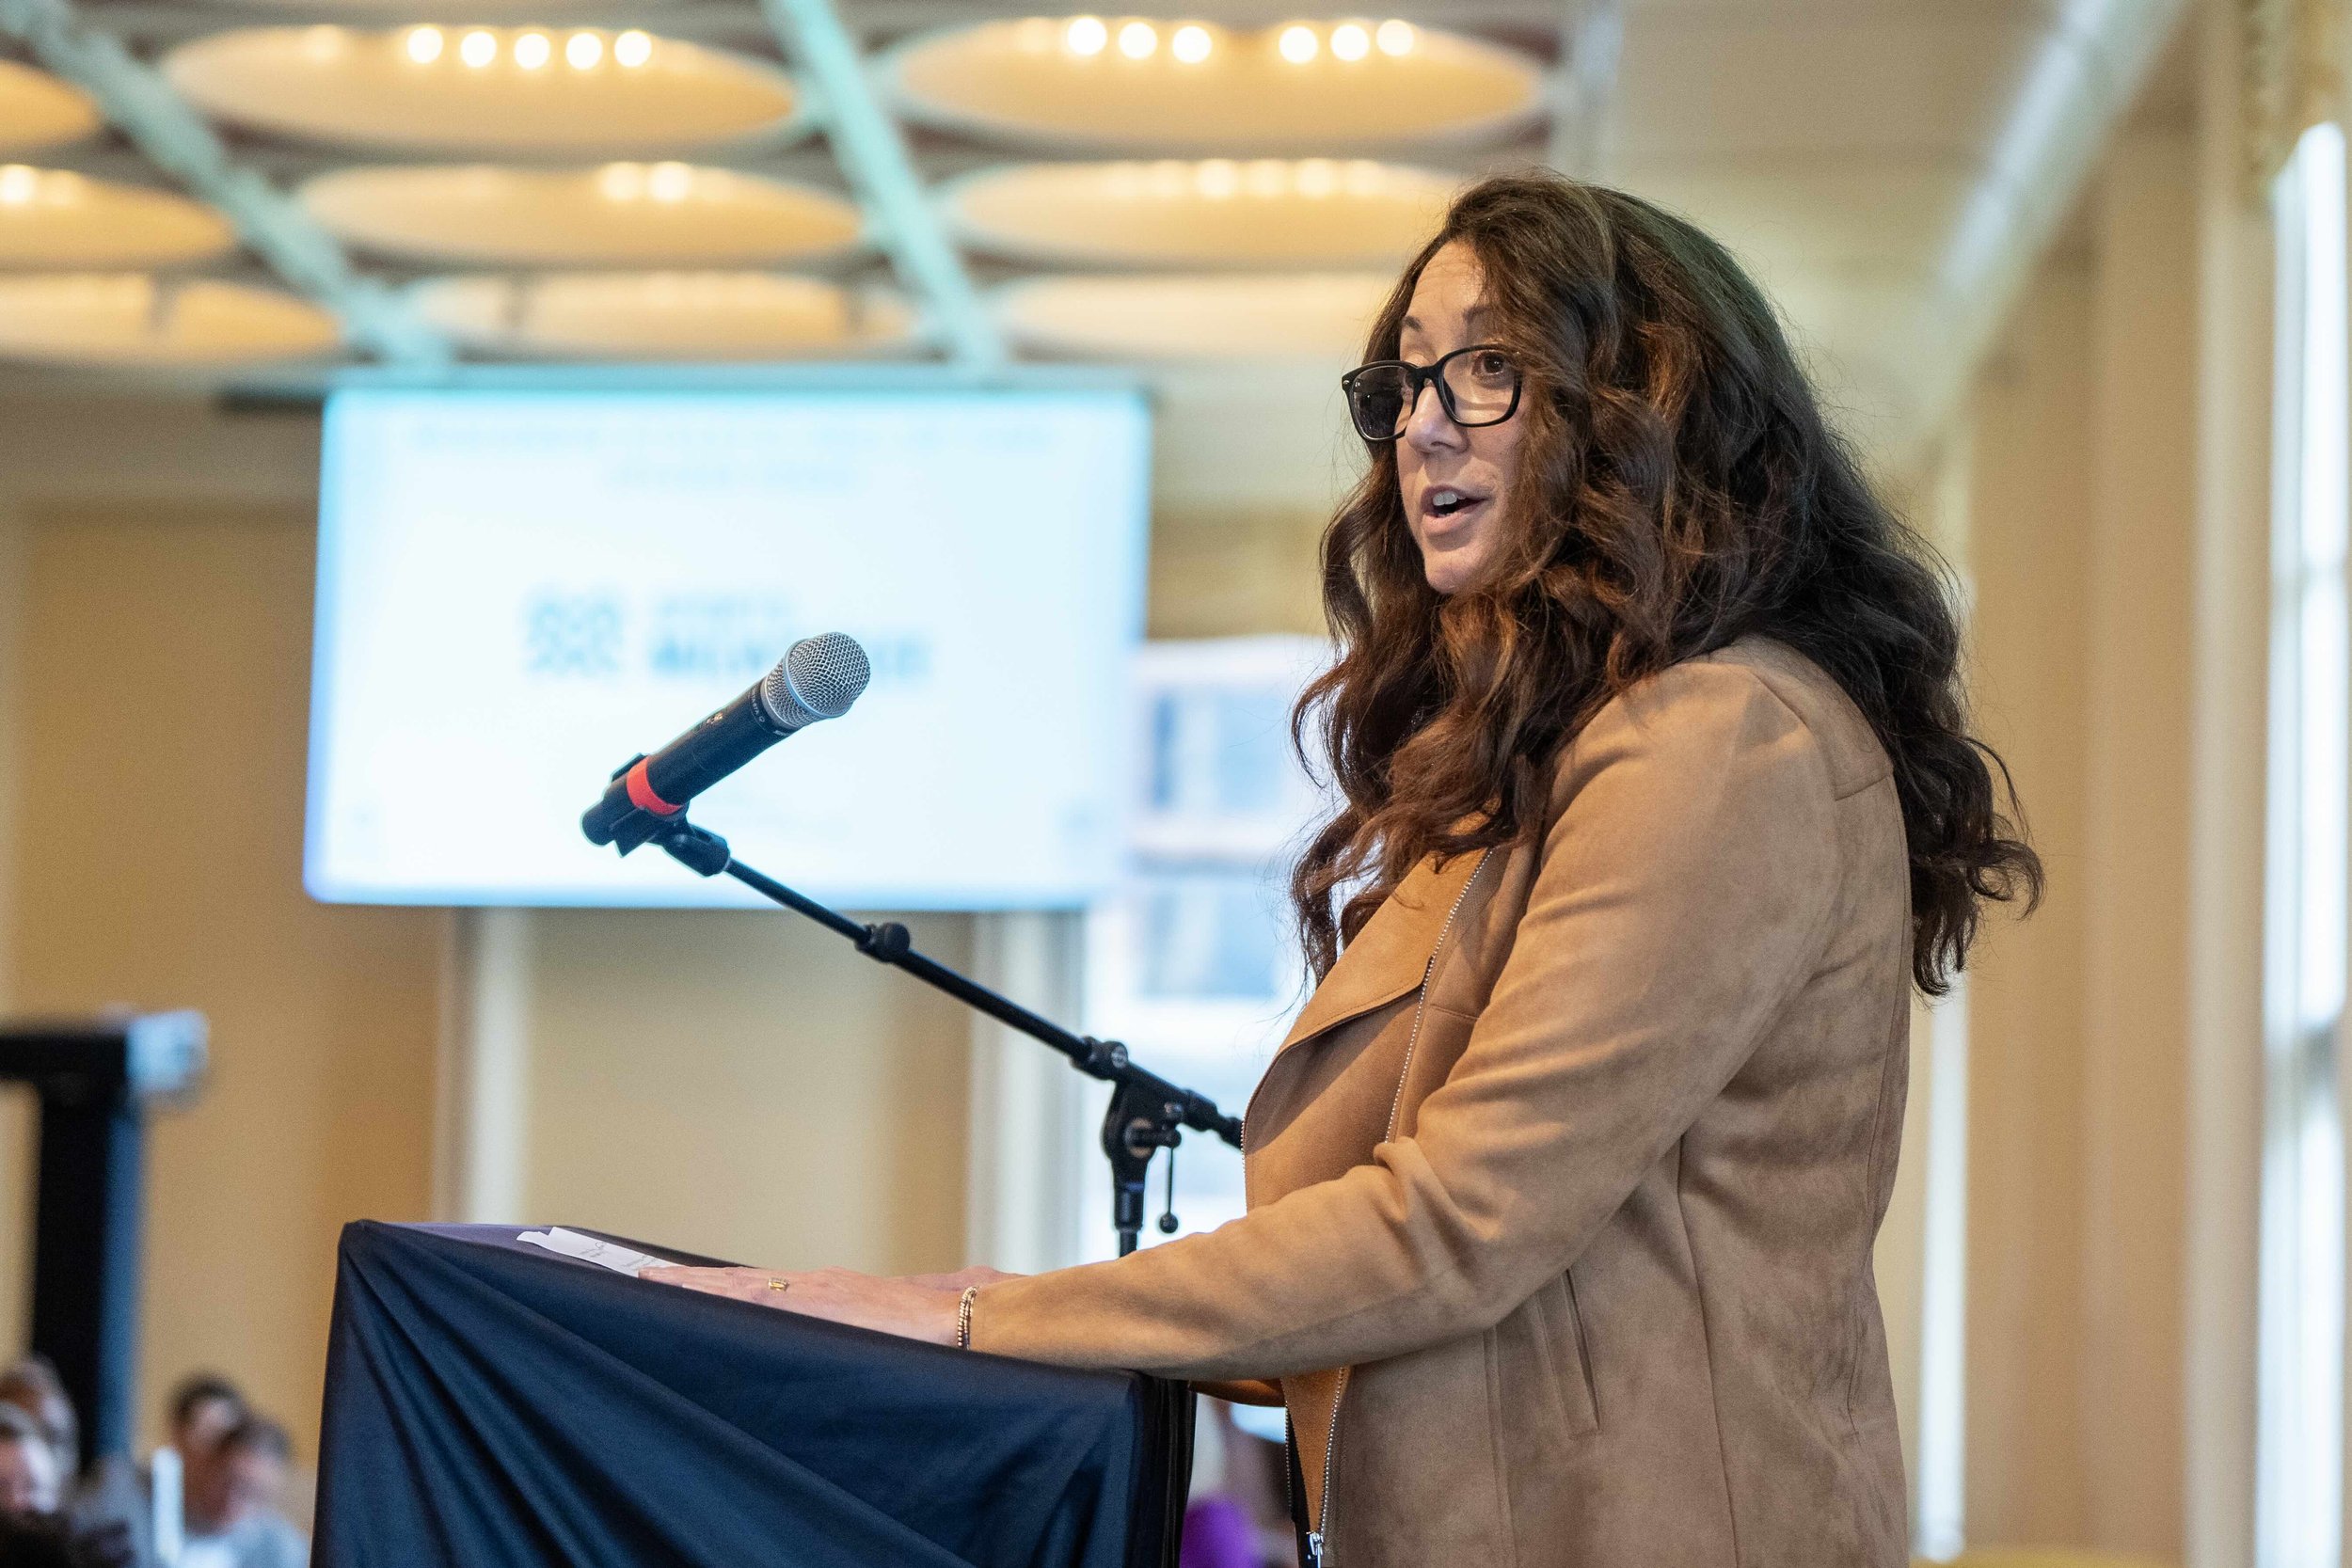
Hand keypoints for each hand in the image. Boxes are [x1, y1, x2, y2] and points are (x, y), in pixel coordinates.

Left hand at [641, 1264, 1008, 1345]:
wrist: (971, 1320)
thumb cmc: (945, 1331)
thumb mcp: (899, 1327)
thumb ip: (877, 1332)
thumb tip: (872, 1338)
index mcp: (831, 1295)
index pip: (759, 1289)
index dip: (715, 1288)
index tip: (677, 1286)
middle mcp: (816, 1288)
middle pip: (738, 1283)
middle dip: (689, 1284)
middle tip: (638, 1277)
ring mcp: (813, 1294)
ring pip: (737, 1287)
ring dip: (692, 1288)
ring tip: (645, 1282)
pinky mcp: (814, 1307)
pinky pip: (752, 1301)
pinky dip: (714, 1296)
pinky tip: (684, 1298)